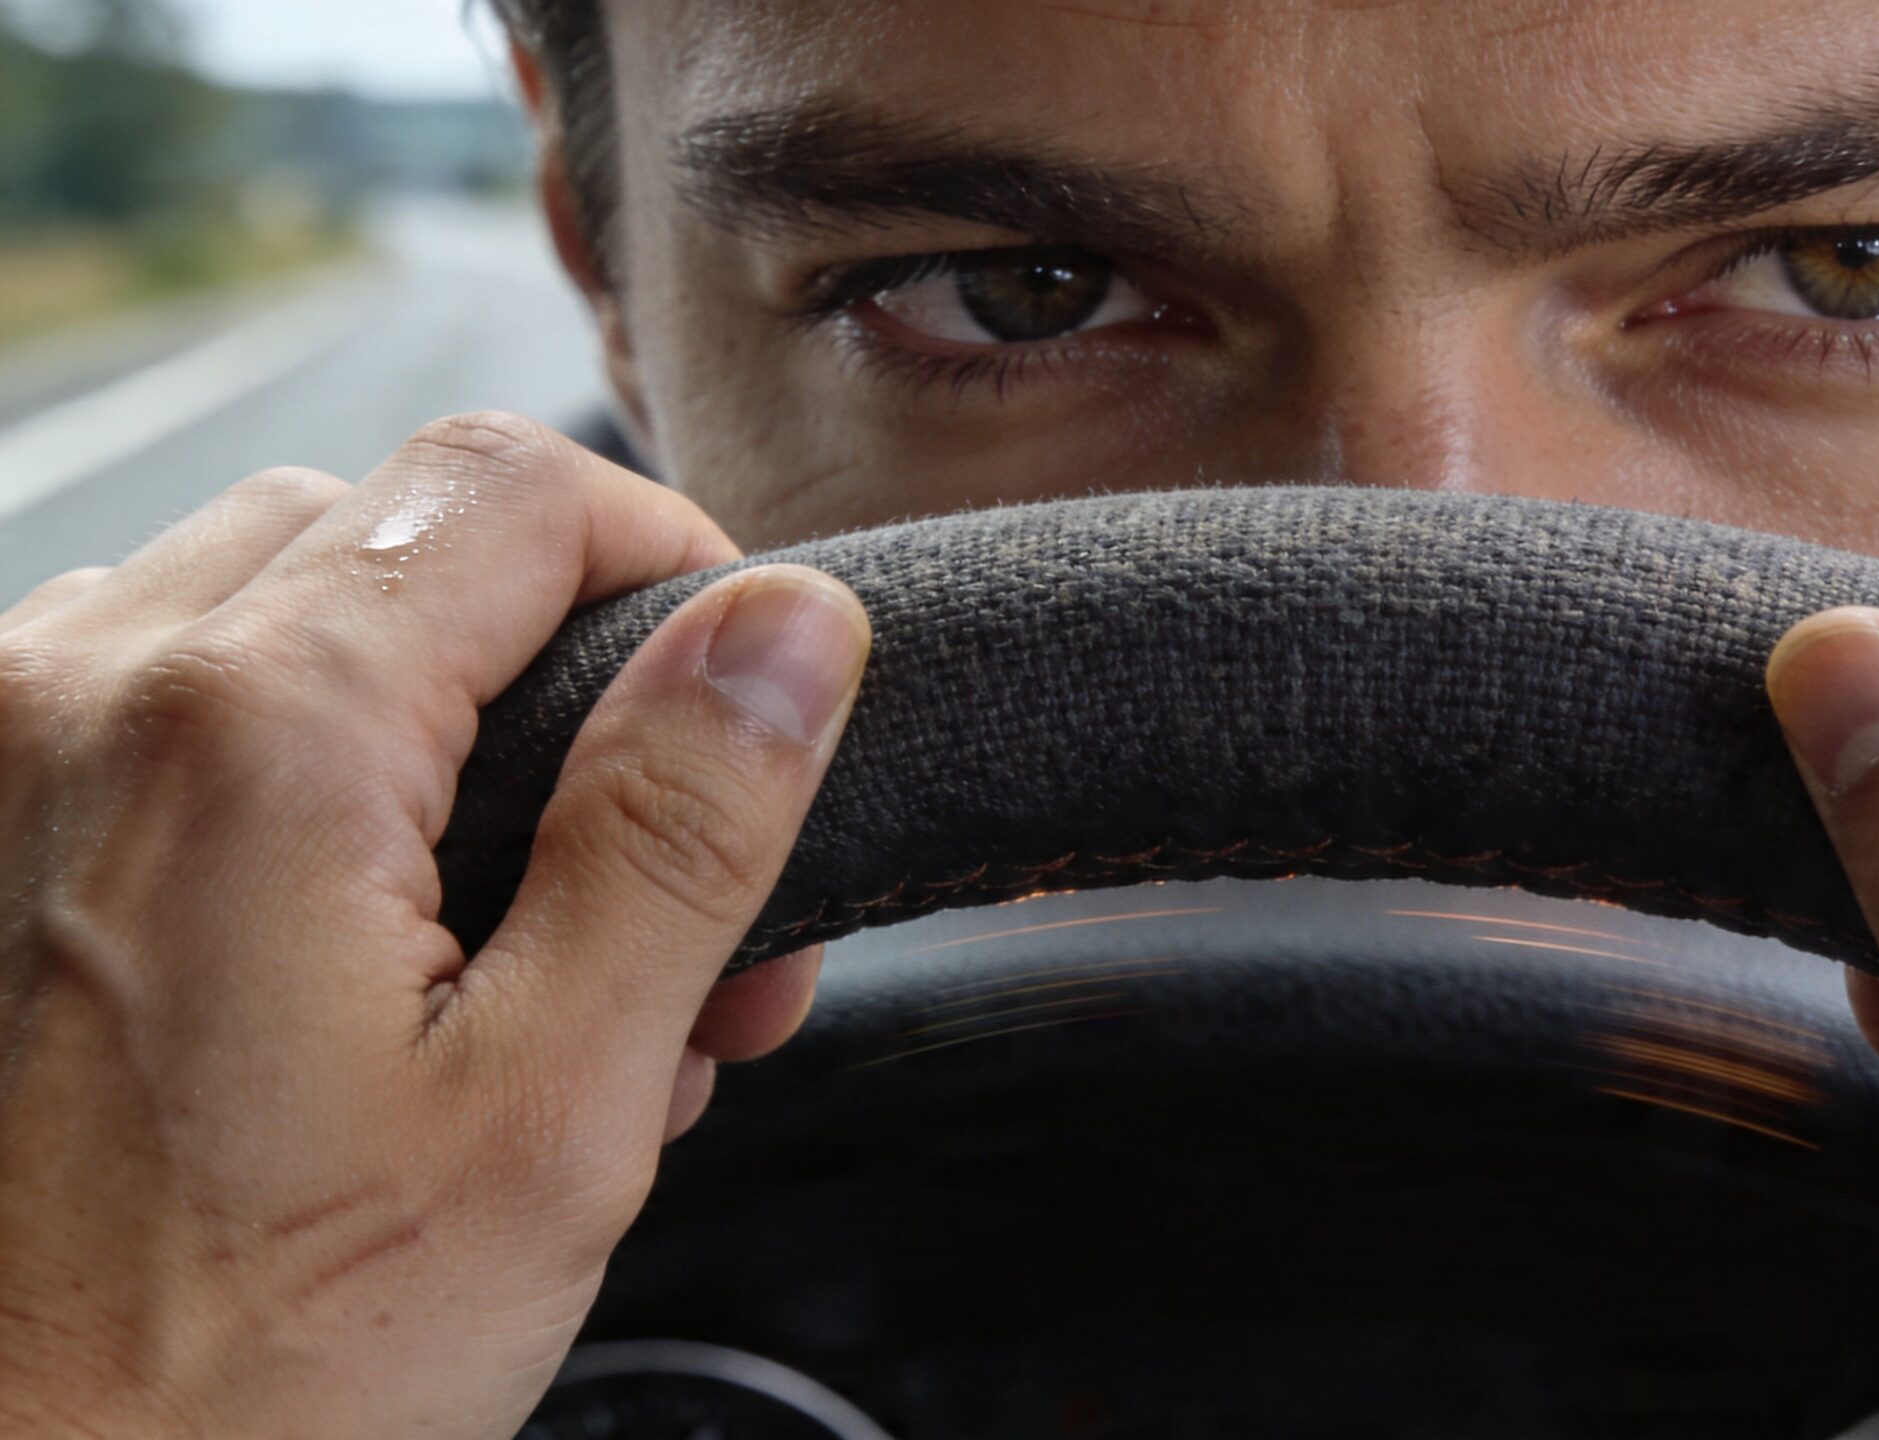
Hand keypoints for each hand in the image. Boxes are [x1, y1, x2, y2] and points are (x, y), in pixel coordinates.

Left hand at [0, 414, 868, 1438]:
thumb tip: (791, 629)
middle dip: (567, 668)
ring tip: (511, 945)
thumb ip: (678, 833)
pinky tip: (362, 943)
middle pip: (406, 529)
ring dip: (432, 717)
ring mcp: (0, 751)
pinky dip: (295, 763)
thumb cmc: (241, 1371)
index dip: (677, 566)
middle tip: (652, 888)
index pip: (518, 485)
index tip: (739, 709)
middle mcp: (89, 693)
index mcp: (256, 736)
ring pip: (284, 597)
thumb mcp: (548, 1114)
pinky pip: (166, 691)